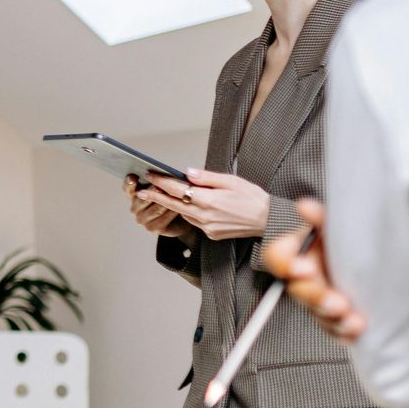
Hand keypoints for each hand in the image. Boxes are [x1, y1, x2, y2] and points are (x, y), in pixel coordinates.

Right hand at [123, 175, 194, 240]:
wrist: (179, 219)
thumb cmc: (169, 199)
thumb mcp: (163, 187)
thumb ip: (159, 181)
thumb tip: (161, 174)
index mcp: (134, 194)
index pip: (128, 187)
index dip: (129, 183)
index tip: (133, 178)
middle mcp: (135, 207)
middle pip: (142, 198)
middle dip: (152, 192)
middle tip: (160, 188)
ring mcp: (142, 219)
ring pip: (155, 209)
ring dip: (166, 203)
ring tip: (175, 197)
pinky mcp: (152, 228)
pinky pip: (163, 219)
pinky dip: (171, 213)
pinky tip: (178, 209)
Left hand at [138, 167, 270, 240]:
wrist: (268, 220)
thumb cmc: (253, 198)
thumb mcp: (232, 181)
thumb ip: (207, 178)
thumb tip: (188, 173)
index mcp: (209, 201)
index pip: (178, 190)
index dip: (162, 182)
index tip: (150, 175)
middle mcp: (205, 216)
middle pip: (174, 205)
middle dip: (156, 196)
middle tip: (141, 189)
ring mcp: (207, 227)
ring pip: (183, 214)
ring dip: (172, 205)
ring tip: (160, 194)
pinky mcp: (211, 234)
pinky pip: (194, 221)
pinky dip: (188, 212)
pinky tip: (187, 205)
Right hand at [265, 198, 366, 340]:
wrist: (390, 259)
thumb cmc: (357, 238)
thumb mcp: (339, 224)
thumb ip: (321, 217)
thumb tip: (305, 207)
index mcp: (302, 251)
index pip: (278, 257)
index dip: (285, 264)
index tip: (303, 268)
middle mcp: (309, 277)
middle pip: (299, 290)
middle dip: (316, 297)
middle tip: (336, 302)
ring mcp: (321, 299)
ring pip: (316, 314)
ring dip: (333, 319)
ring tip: (354, 320)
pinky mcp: (338, 318)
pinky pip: (334, 330)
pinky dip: (345, 333)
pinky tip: (359, 329)